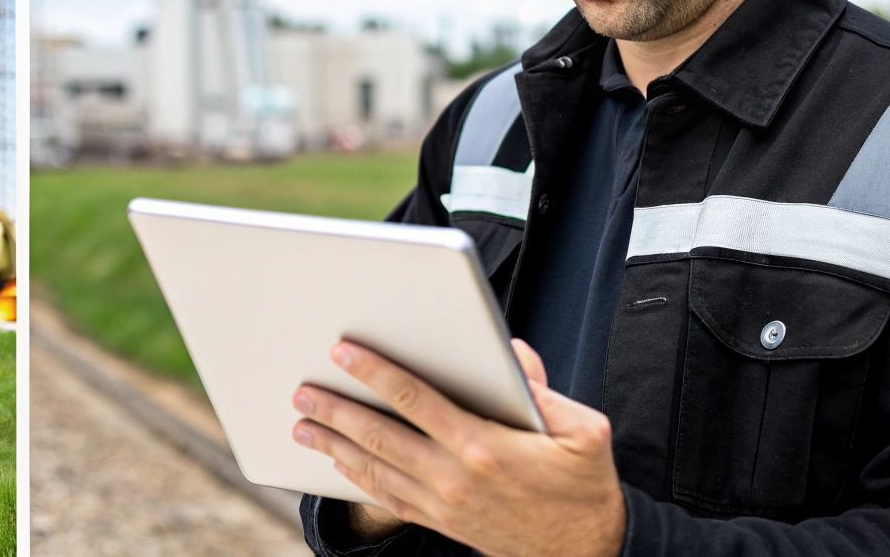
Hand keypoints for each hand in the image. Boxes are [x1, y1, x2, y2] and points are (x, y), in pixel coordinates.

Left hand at [292, 338, 624, 556]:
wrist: (587, 550)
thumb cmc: (583, 484)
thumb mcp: (583, 430)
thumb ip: (542, 388)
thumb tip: (510, 352)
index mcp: (483, 446)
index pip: (415, 400)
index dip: (376, 373)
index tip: (343, 351)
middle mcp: (454, 477)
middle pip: (381, 435)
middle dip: (336, 410)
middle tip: (302, 389)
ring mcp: (444, 504)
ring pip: (375, 469)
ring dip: (335, 445)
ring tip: (303, 423)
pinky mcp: (442, 522)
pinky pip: (388, 498)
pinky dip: (358, 478)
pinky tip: (338, 461)